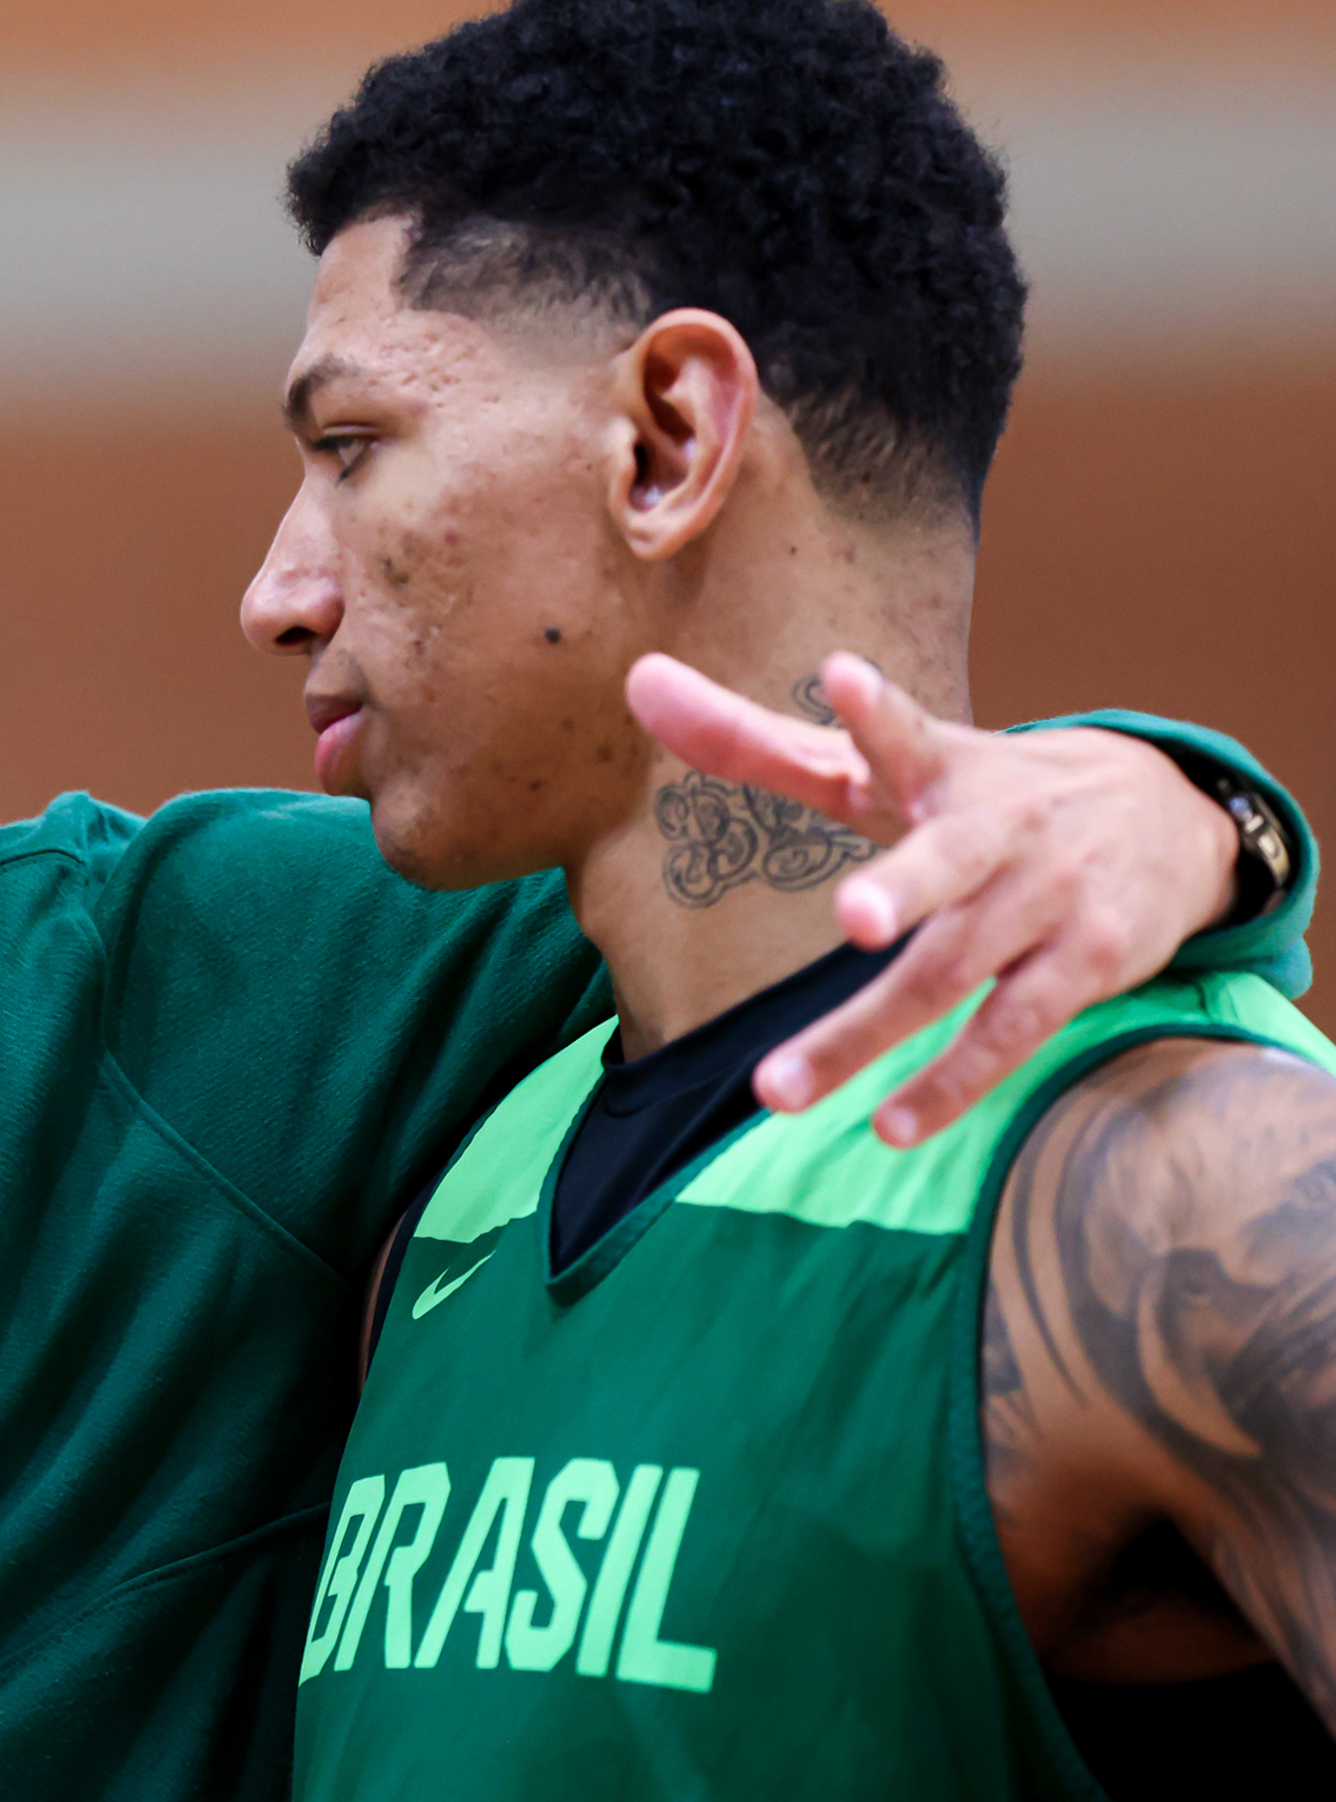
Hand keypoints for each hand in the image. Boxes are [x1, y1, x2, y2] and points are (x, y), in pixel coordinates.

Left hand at [626, 650, 1241, 1145]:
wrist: (1165, 814)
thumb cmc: (977, 793)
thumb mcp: (872, 766)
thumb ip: (752, 738)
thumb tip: (637, 680)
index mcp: (939, 768)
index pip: (904, 735)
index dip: (876, 711)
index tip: (843, 676)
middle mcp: (999, 831)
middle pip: (943, 865)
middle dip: (901, 889)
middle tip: (856, 918)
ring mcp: (1047, 900)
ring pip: (953, 971)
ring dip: (868, 1033)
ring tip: (779, 1090)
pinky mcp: (1087, 964)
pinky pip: (1011, 1032)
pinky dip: (952, 1081)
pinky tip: (890, 1125)